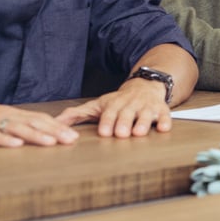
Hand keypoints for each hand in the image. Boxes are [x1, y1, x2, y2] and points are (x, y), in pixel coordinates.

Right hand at [0, 103, 79, 147]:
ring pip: (17, 128)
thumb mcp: (2, 120)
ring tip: (52, 142)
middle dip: (55, 131)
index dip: (58, 127)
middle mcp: (7, 116)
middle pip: (34, 122)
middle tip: (72, 140)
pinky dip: (5, 139)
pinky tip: (17, 145)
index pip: (40, 119)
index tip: (74, 136)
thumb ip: (19, 125)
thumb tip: (42, 135)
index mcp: (14, 114)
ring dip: (35, 135)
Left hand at [56, 77, 173, 137]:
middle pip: (127, 113)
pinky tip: (164, 128)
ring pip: (146, 114)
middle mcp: (131, 104)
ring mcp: (147, 107)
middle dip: (124, 122)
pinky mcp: (162, 110)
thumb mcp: (98, 105)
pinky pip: (165, 115)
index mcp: (114, 104)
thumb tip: (54, 123)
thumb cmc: (118, 101)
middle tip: (121, 134)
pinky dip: (165, 121)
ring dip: (143, 123)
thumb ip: (77, 114)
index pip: (110, 113)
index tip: (104, 132)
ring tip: (140, 132)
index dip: (107, 121)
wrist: (145, 86)